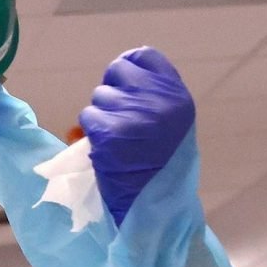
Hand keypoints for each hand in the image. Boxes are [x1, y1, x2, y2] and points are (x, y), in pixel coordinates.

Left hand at [80, 46, 194, 223]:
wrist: (158, 210)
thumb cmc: (164, 168)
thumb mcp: (174, 126)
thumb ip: (155, 96)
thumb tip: (121, 67)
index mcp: (178, 97)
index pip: (145, 56)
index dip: (130, 68)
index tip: (127, 86)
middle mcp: (160, 102)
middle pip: (118, 71)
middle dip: (114, 93)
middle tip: (122, 120)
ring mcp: (134, 116)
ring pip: (99, 96)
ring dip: (101, 116)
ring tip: (118, 141)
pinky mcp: (110, 133)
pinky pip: (88, 116)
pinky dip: (91, 133)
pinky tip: (107, 149)